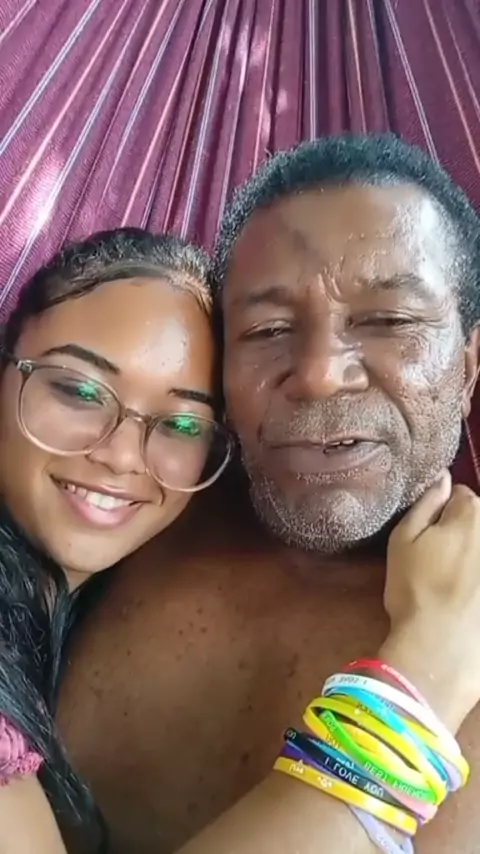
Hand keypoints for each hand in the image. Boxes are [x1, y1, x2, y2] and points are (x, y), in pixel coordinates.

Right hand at [380, 471, 479, 731]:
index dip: (442, 510)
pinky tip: (464, 597)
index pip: (461, 494)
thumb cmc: (414, 588)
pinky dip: (472, 580)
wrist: (440, 646)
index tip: (428, 531)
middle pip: (478, 520)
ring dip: (470, 556)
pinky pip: (479, 575)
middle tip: (439, 557)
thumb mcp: (403, 539)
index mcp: (471, 514)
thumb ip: (426, 503)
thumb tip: (444, 478)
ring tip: (453, 580)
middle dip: (463, 530)